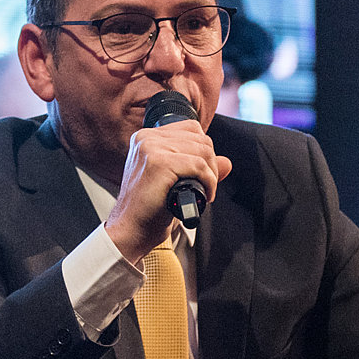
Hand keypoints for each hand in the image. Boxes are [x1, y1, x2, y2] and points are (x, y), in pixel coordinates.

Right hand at [103, 119, 232, 263]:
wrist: (131, 230)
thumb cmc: (151, 210)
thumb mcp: (178, 182)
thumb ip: (201, 168)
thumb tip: (227, 162)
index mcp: (147, 137)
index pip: (191, 128)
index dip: (205, 152)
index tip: (203, 174)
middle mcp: (147, 138)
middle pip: (200, 139)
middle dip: (211, 165)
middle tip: (205, 187)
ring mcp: (151, 148)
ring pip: (203, 151)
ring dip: (211, 175)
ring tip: (203, 193)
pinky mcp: (158, 163)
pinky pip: (199, 166)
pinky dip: (208, 182)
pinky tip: (203, 196)